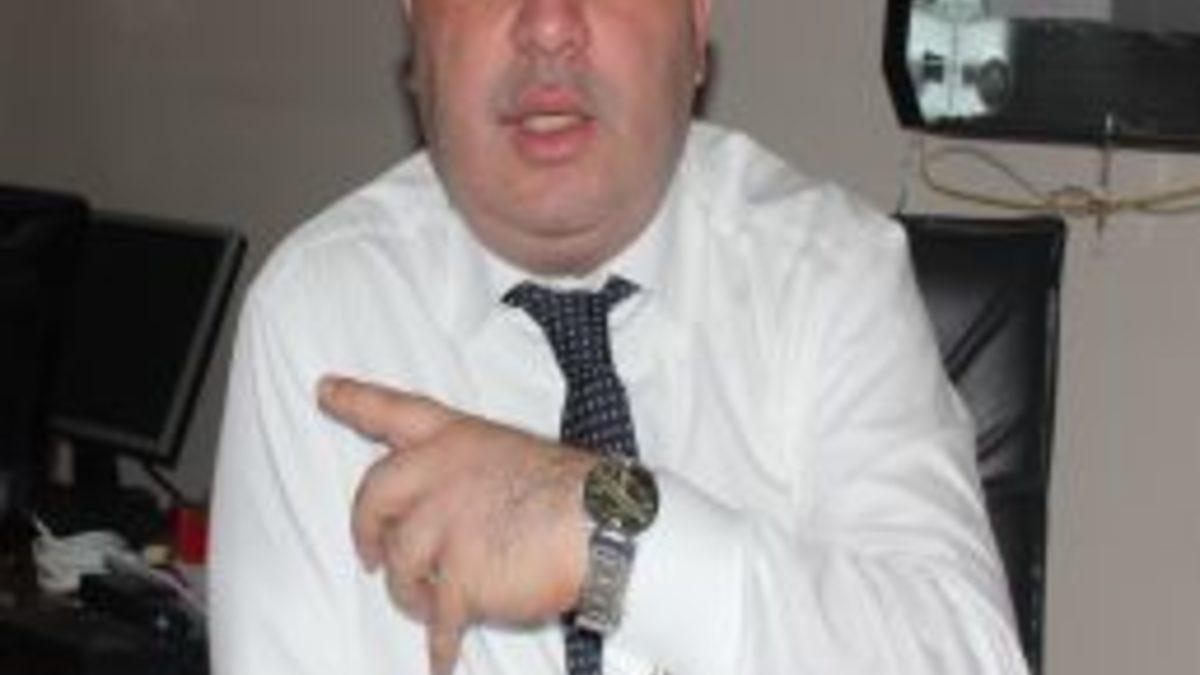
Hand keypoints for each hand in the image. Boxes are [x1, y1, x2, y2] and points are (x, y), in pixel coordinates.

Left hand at [317, 375, 596, 674]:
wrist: (605, 525)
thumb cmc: (577, 492)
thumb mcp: (516, 456)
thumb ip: (473, 472)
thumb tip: (460, 510)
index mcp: (458, 438)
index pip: (396, 411)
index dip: (356, 400)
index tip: (326, 391)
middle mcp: (440, 473)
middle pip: (374, 496)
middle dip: (366, 530)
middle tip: (370, 553)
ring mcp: (444, 523)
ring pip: (400, 564)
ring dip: (413, 592)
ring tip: (434, 605)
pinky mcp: (457, 574)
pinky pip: (438, 617)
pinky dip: (440, 642)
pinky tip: (441, 657)